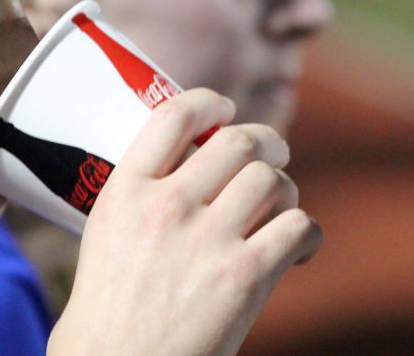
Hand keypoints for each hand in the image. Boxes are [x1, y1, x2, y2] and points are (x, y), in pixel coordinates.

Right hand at [48, 88, 321, 355]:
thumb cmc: (110, 310)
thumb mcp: (106, 233)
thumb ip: (143, 196)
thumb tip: (191, 167)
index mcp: (124, 190)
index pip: (173, 115)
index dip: (209, 102)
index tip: (225, 108)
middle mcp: (166, 205)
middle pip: (237, 140)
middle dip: (265, 141)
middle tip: (272, 153)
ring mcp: (207, 240)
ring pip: (272, 179)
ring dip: (284, 190)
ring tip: (278, 208)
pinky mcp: (244, 276)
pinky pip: (299, 227)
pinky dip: (307, 233)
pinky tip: (298, 246)